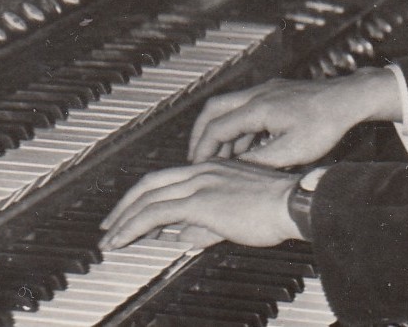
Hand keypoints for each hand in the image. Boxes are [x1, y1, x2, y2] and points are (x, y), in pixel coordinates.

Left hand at [98, 159, 300, 250]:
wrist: (296, 202)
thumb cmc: (280, 208)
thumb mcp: (239, 216)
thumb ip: (210, 226)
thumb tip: (187, 238)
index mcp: (215, 169)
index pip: (170, 179)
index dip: (147, 195)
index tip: (134, 213)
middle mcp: (204, 171)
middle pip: (150, 183)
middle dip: (125, 204)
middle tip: (111, 223)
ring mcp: (200, 183)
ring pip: (147, 197)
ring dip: (123, 219)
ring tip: (111, 238)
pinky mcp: (199, 201)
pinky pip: (154, 213)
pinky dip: (132, 226)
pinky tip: (123, 239)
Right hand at [187, 70, 401, 167]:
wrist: (352, 99)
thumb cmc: (327, 122)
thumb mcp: (291, 151)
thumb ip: (259, 162)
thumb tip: (234, 174)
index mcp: (257, 108)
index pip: (215, 127)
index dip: (202, 149)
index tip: (196, 166)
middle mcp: (259, 95)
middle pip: (214, 110)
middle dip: (202, 135)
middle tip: (197, 156)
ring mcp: (268, 92)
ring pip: (231, 109)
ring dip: (223, 132)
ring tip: (222, 159)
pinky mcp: (278, 94)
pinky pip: (248, 109)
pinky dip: (241, 128)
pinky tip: (248, 147)